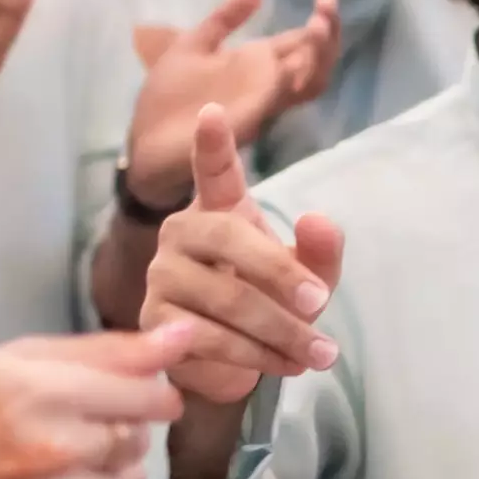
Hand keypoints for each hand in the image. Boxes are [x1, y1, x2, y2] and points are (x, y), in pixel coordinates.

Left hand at [124, 0, 338, 208]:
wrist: (145, 145)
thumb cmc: (168, 99)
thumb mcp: (194, 45)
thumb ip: (225, 18)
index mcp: (258, 65)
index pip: (303, 41)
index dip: (322, 17)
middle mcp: (268, 85)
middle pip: (317, 60)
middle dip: (329, 31)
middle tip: (327, 2)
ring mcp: (262, 104)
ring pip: (311, 82)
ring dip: (319, 54)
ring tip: (319, 24)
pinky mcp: (248, 120)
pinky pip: (278, 103)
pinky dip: (292, 82)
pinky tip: (294, 59)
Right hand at [142, 107, 345, 407]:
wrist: (232, 362)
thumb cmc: (271, 303)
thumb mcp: (309, 278)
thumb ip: (321, 251)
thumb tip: (318, 220)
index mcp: (220, 211)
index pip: (214, 171)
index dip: (213, 144)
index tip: (214, 113)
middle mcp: (183, 233)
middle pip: (228, 238)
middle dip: (282, 274)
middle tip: (322, 303)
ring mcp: (163, 275)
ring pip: (227, 298)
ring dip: (283, 330)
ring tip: (324, 353)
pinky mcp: (154, 320)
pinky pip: (211, 336)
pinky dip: (258, 356)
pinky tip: (289, 365)